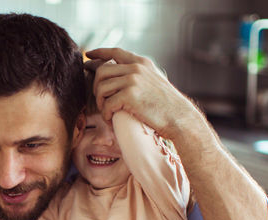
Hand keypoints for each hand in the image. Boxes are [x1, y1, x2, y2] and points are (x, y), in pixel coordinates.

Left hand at [85, 48, 200, 137]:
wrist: (179, 117)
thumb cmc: (166, 104)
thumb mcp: (154, 80)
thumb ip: (139, 74)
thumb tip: (120, 76)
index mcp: (141, 63)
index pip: (115, 52)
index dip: (99, 53)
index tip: (89, 56)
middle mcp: (136, 68)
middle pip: (101, 71)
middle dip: (96, 87)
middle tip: (101, 100)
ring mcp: (132, 80)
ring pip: (101, 88)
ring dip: (100, 103)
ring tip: (107, 111)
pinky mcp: (129, 95)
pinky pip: (107, 104)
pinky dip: (106, 114)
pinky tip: (111, 119)